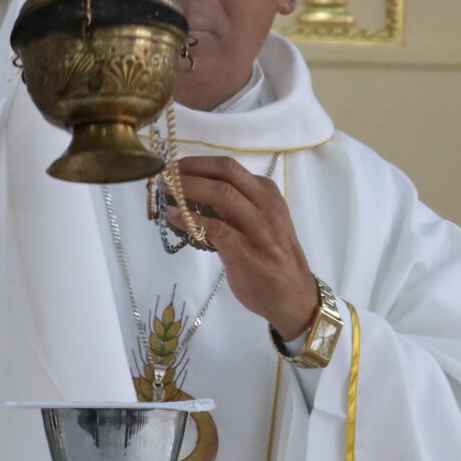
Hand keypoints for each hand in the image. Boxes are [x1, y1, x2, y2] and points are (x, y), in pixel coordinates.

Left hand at [164, 156, 320, 338]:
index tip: (175, 166)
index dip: (198, 163)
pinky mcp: (246, 251)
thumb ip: (236, 208)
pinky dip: (191, 219)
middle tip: (167, 174)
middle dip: (192, 168)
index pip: (230, 167)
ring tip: (167, 190)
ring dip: (189, 188)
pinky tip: (173, 216)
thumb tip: (194, 196)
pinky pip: (216, 228)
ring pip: (222, 194)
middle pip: (226, 172)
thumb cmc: (273, 259)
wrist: (294, 297)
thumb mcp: (262, 222)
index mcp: (267, 194)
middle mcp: (265, 205)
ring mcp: (258, 227)